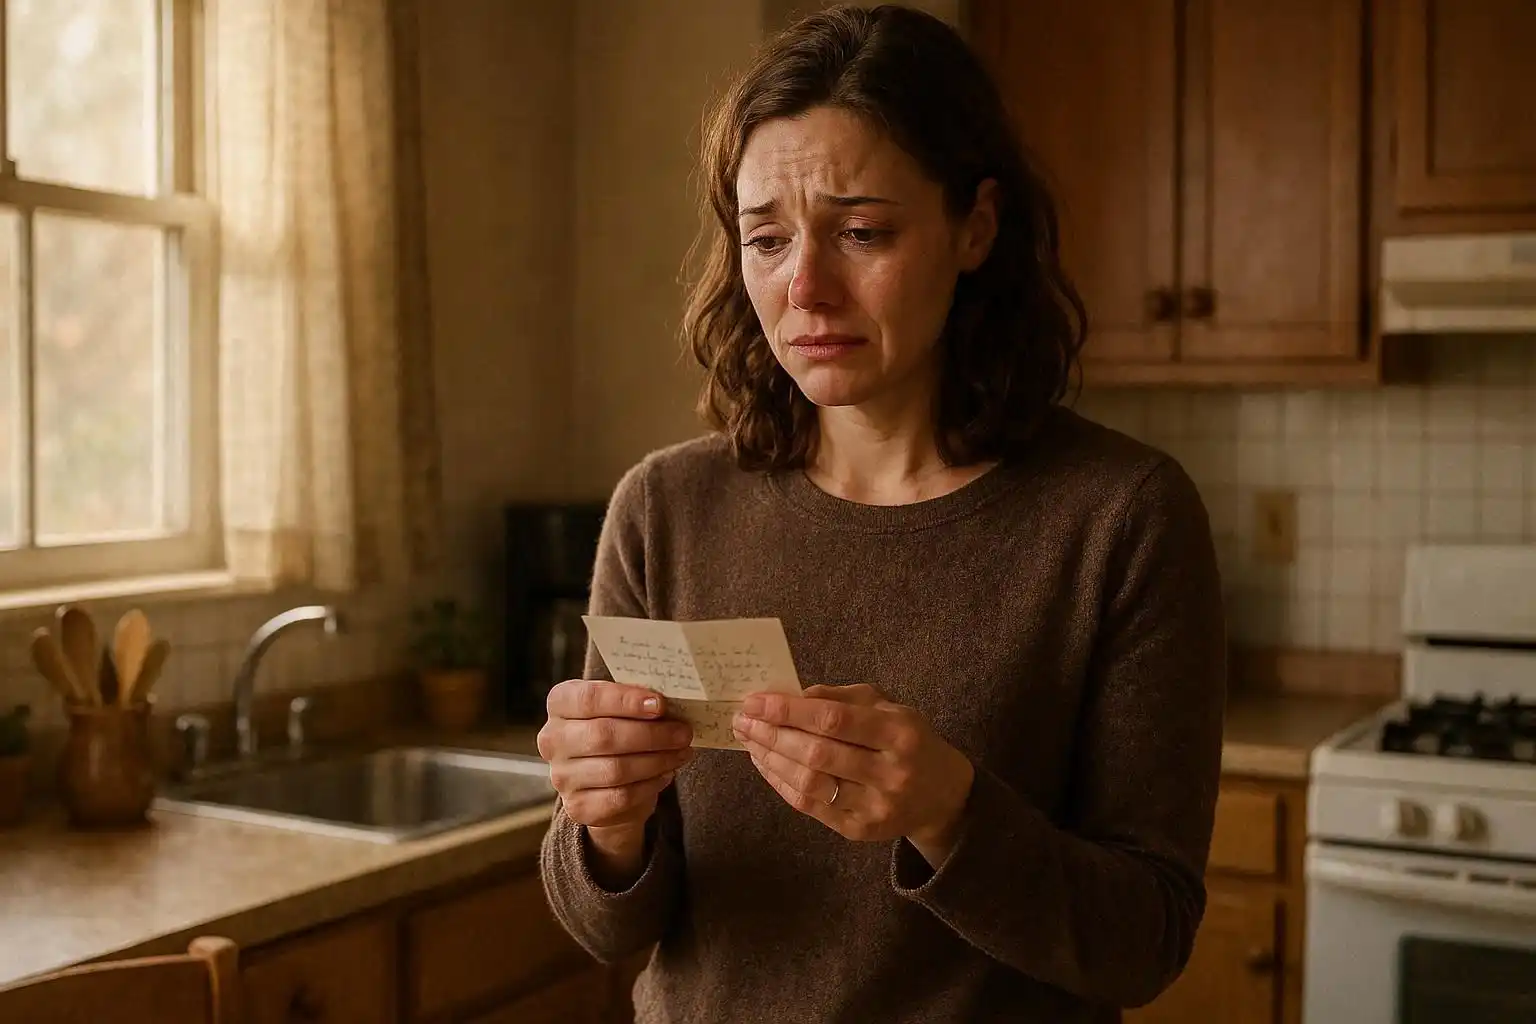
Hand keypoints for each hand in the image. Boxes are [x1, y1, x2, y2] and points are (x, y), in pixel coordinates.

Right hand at [538, 679, 693, 884]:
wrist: (605, 780)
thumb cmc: (617, 730)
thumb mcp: (621, 708)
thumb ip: (636, 701)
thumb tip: (668, 704)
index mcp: (560, 704)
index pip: (589, 698)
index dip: (626, 700)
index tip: (660, 704)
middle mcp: (552, 739)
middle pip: (604, 736)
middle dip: (651, 734)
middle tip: (683, 733)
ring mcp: (561, 776)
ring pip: (616, 769)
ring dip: (657, 760)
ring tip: (681, 752)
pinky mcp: (578, 807)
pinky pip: (621, 797)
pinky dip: (650, 785)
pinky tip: (666, 774)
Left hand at [732, 683, 975, 867]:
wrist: (942, 795)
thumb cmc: (908, 740)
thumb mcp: (888, 706)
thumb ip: (841, 698)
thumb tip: (791, 695)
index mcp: (900, 732)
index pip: (834, 719)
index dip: (789, 710)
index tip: (754, 700)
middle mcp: (890, 772)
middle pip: (818, 753)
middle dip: (772, 734)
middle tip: (742, 720)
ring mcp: (875, 807)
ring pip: (810, 783)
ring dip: (771, 760)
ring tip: (749, 740)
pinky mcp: (860, 831)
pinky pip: (811, 806)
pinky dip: (782, 783)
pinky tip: (766, 764)